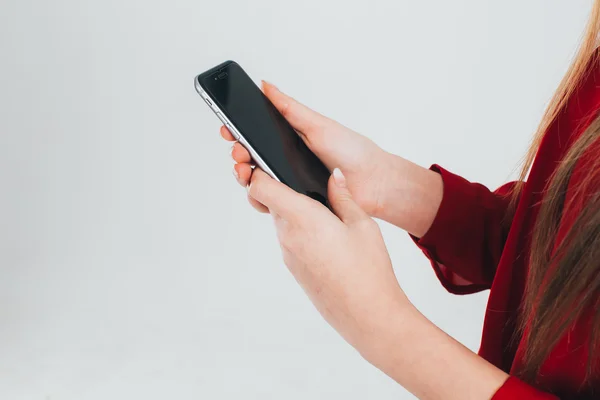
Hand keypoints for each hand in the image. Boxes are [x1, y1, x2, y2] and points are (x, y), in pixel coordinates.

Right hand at [223, 81, 392, 215]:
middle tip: (239, 152)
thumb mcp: (318, 124)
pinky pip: (269, 202)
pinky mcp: (294, 203)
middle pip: (250, 157)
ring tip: (245, 171)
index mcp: (290, 139)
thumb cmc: (352, 151)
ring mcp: (288, 183)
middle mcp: (286, 161)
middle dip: (238, 154)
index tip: (228, 127)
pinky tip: (258, 192)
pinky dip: (259, 198)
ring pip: (255, 181)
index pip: (256, 134)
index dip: (238, 131)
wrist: (374, 183)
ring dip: (244, 175)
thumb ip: (289, 108)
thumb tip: (265, 85)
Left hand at [247, 168, 508, 399]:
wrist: (368, 316)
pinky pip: (290, 240)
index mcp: (301, 218)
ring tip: (326, 211)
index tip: (271, 162)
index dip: (261, 171)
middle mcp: (287, 236)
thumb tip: (333, 175)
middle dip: (283, 189)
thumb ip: (343, 195)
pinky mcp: (295, 269)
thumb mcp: (361, 224)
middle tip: (308, 183)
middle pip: (270, 202)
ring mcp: (288, 255)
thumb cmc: (368, 270)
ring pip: (281, 221)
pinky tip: (327, 236)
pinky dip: (301, 230)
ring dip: (295, 211)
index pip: (260, 187)